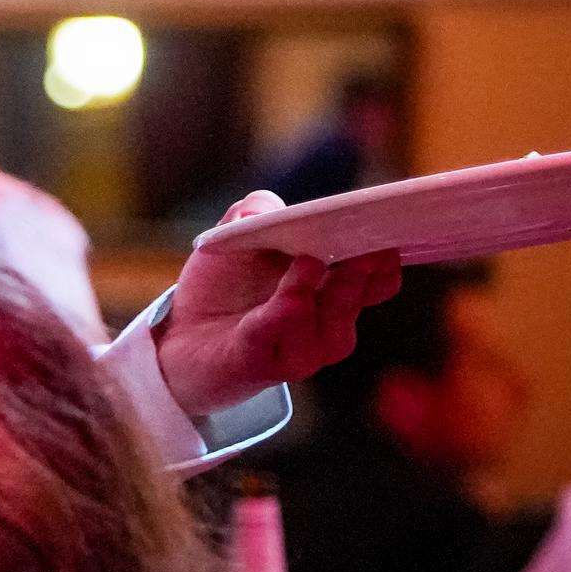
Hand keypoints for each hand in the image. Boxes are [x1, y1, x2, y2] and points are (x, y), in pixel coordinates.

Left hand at [154, 191, 403, 418]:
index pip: (378, 281)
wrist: (179, 338)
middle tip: (370, 244)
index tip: (391, 228)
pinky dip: (285, 314)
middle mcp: (325, 325)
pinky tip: (290, 296)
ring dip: (326, 294)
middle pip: (357, 300)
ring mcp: (297, 350)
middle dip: (364, 272)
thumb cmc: (222, 286)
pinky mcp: (258, 364)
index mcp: (333, 291)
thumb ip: (255, 214)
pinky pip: (276, 338)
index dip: (387, 260)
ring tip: (314, 261)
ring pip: (326, 327)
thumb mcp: (238, 239)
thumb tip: (261, 207)